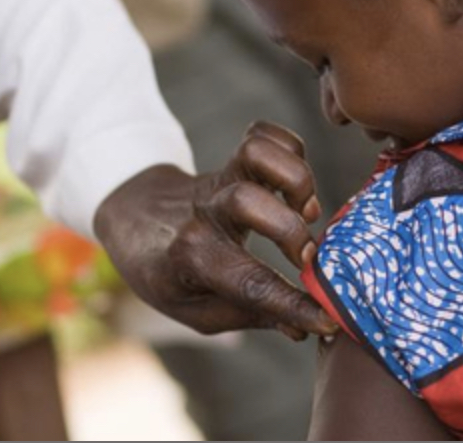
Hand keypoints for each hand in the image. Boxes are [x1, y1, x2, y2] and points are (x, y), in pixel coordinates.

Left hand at [95, 122, 337, 338]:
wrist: (134, 220)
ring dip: (295, 181)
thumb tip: (302, 327)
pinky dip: (291, 151)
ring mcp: (219, 180)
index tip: (328, 320)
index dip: (292, 304)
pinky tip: (296, 188)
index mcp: (189, 259)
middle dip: (290, 230)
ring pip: (254, 154)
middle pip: (246, 201)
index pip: (247, 283)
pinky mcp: (232, 159)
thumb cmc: (172, 274)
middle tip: (308, 258)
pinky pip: (264, 134)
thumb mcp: (198, 309)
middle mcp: (204, 214)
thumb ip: (249, 314)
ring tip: (307, 213)